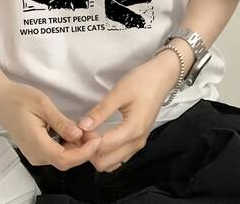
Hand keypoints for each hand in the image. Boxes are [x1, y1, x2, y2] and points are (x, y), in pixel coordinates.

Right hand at [0, 80, 101, 170]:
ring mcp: (34, 154)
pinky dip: (67, 146)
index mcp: (36, 144)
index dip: (84, 152)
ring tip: (87, 132)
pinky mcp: (35, 150)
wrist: (0, 99)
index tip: (97, 139)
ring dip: (76, 148)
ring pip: (61, 159)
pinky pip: (55, 153)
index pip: (65, 159)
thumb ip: (61, 122)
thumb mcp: (43, 105)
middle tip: (95, 133)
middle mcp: (35, 154)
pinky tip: (73, 133)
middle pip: (65, 161)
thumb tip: (78, 135)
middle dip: (83, 150)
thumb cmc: (19, 98)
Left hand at [75, 54, 180, 172]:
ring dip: (96, 154)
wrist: (162, 77)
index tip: (76, 128)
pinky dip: (105, 152)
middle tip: (79, 134)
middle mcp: (136, 143)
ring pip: (112, 163)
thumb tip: (82, 126)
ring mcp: (138, 143)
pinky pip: (119, 156)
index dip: (85, 141)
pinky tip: (98, 137)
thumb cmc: (141, 82)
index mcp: (132, 131)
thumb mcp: (119, 93)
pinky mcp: (138, 140)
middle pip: (105, 162)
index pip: (101, 147)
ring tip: (87, 135)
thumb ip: (101, 112)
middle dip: (88, 151)